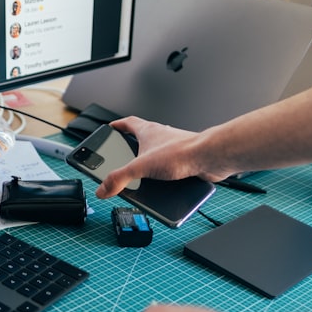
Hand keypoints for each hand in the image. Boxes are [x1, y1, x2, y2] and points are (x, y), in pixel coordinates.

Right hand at [94, 116, 227, 198]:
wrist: (208, 158)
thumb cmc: (182, 152)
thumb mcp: (140, 167)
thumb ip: (119, 178)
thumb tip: (103, 188)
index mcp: (147, 131)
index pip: (128, 123)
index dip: (117, 126)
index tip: (110, 128)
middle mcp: (161, 136)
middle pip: (142, 137)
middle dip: (131, 146)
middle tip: (123, 155)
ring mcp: (173, 147)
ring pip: (156, 152)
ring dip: (148, 162)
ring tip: (140, 176)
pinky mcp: (184, 160)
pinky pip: (169, 166)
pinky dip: (163, 174)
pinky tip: (160, 186)